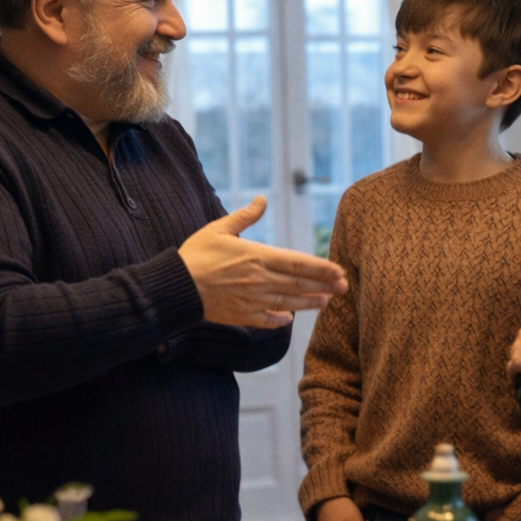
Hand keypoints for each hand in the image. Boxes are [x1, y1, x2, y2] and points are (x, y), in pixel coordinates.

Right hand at [179, 196, 347, 328]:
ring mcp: (252, 300)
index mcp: (258, 256)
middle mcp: (260, 280)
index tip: (340, 271)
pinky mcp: (241, 316)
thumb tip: (262, 200)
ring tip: (326, 302)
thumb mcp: (220, 229)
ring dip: (309, 303)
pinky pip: (266, 320)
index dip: (322, 268)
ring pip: (288, 303)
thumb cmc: (196, 254)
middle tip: (345, 288)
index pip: (298, 263)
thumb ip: (245, 217)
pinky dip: (279, 320)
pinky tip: (289, 319)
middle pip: (299, 284)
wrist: (176, 286)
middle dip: (325, 286)